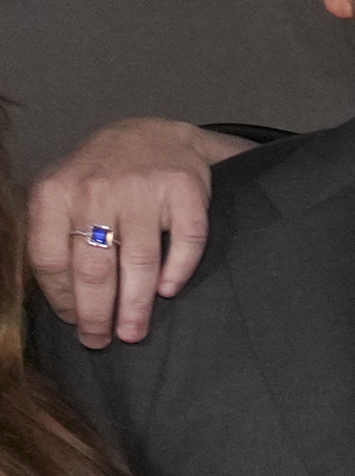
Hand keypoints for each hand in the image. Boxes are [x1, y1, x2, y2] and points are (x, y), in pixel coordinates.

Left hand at [22, 118, 236, 344]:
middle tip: (100, 339)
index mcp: (55, 193)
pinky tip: (168, 291)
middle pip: (92, 268)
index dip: (60, 298)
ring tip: (133, 332)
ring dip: (135, 306)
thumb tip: (63, 301)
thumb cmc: (103, 178)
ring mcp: (142, 189)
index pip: (48, 259)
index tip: (72, 322)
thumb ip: (53, 237)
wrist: (154, 136)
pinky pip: (185, 243)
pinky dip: (177, 272)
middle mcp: (95, 189)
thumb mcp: (63, 196)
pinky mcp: (185, 191)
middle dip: (95, 313)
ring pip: (138, 262)